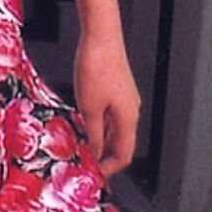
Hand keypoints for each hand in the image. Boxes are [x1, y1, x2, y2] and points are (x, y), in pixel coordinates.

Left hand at [73, 29, 141, 178]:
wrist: (101, 35)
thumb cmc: (96, 68)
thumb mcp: (89, 108)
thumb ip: (93, 134)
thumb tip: (95, 155)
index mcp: (128, 118)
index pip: (124, 155)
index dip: (110, 169)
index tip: (93, 175)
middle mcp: (131, 110)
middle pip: (121, 143)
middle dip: (104, 156)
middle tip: (85, 163)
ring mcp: (125, 98)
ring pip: (116, 129)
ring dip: (100, 140)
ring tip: (80, 145)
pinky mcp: (117, 87)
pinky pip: (111, 115)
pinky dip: (99, 124)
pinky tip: (82, 122)